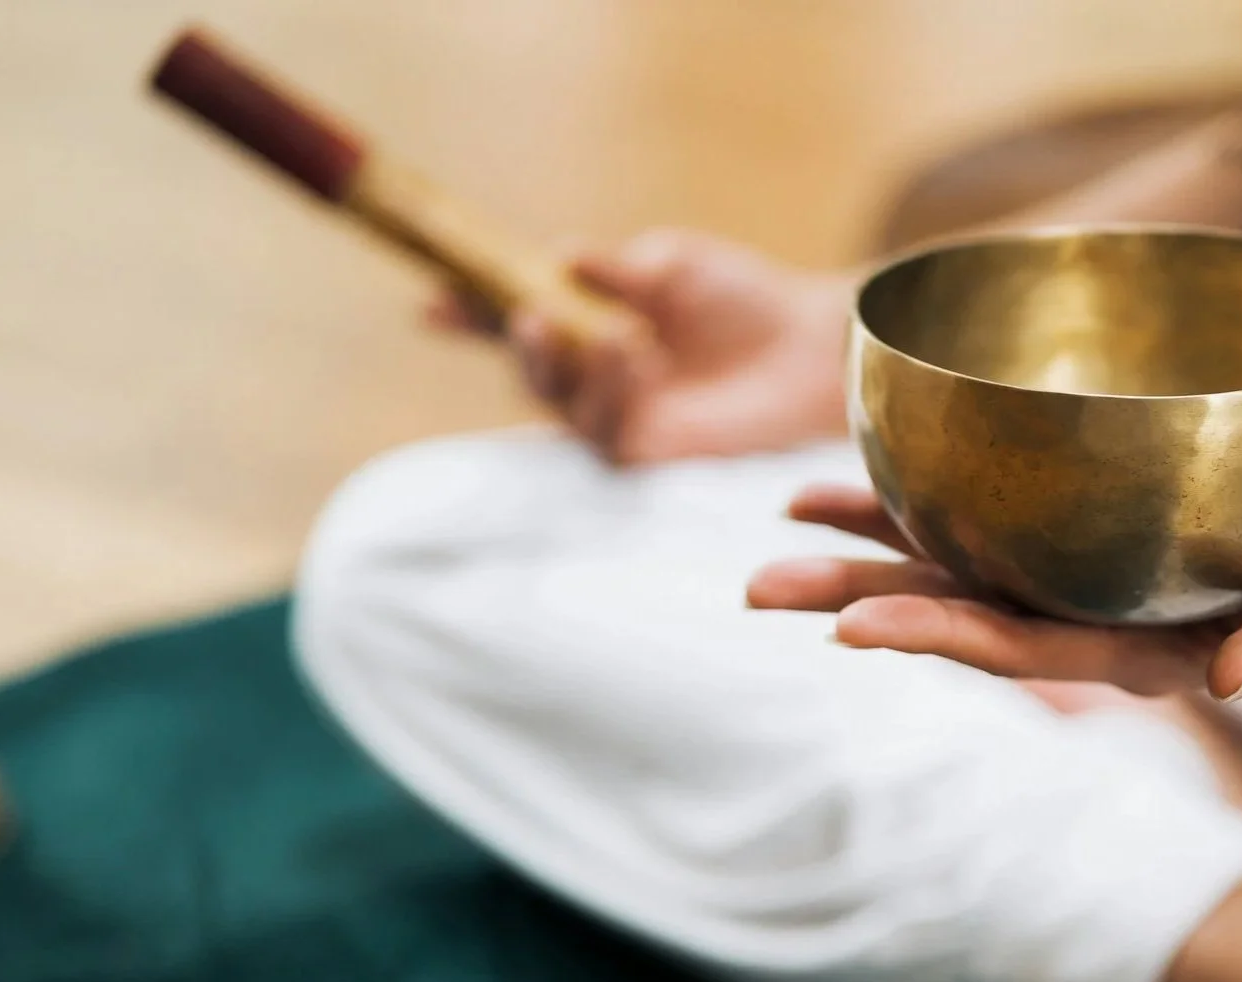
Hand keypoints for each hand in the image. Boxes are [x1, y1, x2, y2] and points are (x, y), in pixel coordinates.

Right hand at [428, 228, 851, 464]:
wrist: (813, 350)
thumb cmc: (748, 303)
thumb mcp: (672, 268)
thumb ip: (612, 270)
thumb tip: (556, 260)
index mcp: (593, 326)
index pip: (518, 322)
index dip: (470, 315)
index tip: (428, 303)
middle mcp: (599, 381)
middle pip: (530, 374)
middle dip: (519, 347)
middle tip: (533, 317)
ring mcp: (622, 423)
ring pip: (562, 406)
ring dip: (574, 367)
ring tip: (618, 334)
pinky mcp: (652, 460)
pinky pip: (605, 434)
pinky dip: (610, 391)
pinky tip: (634, 355)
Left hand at [748, 486, 1241, 701]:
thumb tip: (1234, 677)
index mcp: (1145, 654)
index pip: (1024, 648)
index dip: (938, 635)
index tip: (850, 628)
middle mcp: (1098, 619)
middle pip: (963, 610)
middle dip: (862, 596)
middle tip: (756, 587)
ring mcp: (1095, 579)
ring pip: (966, 562)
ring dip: (873, 546)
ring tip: (784, 521)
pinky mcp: (1108, 534)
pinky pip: (1007, 516)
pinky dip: (937, 496)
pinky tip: (872, 472)